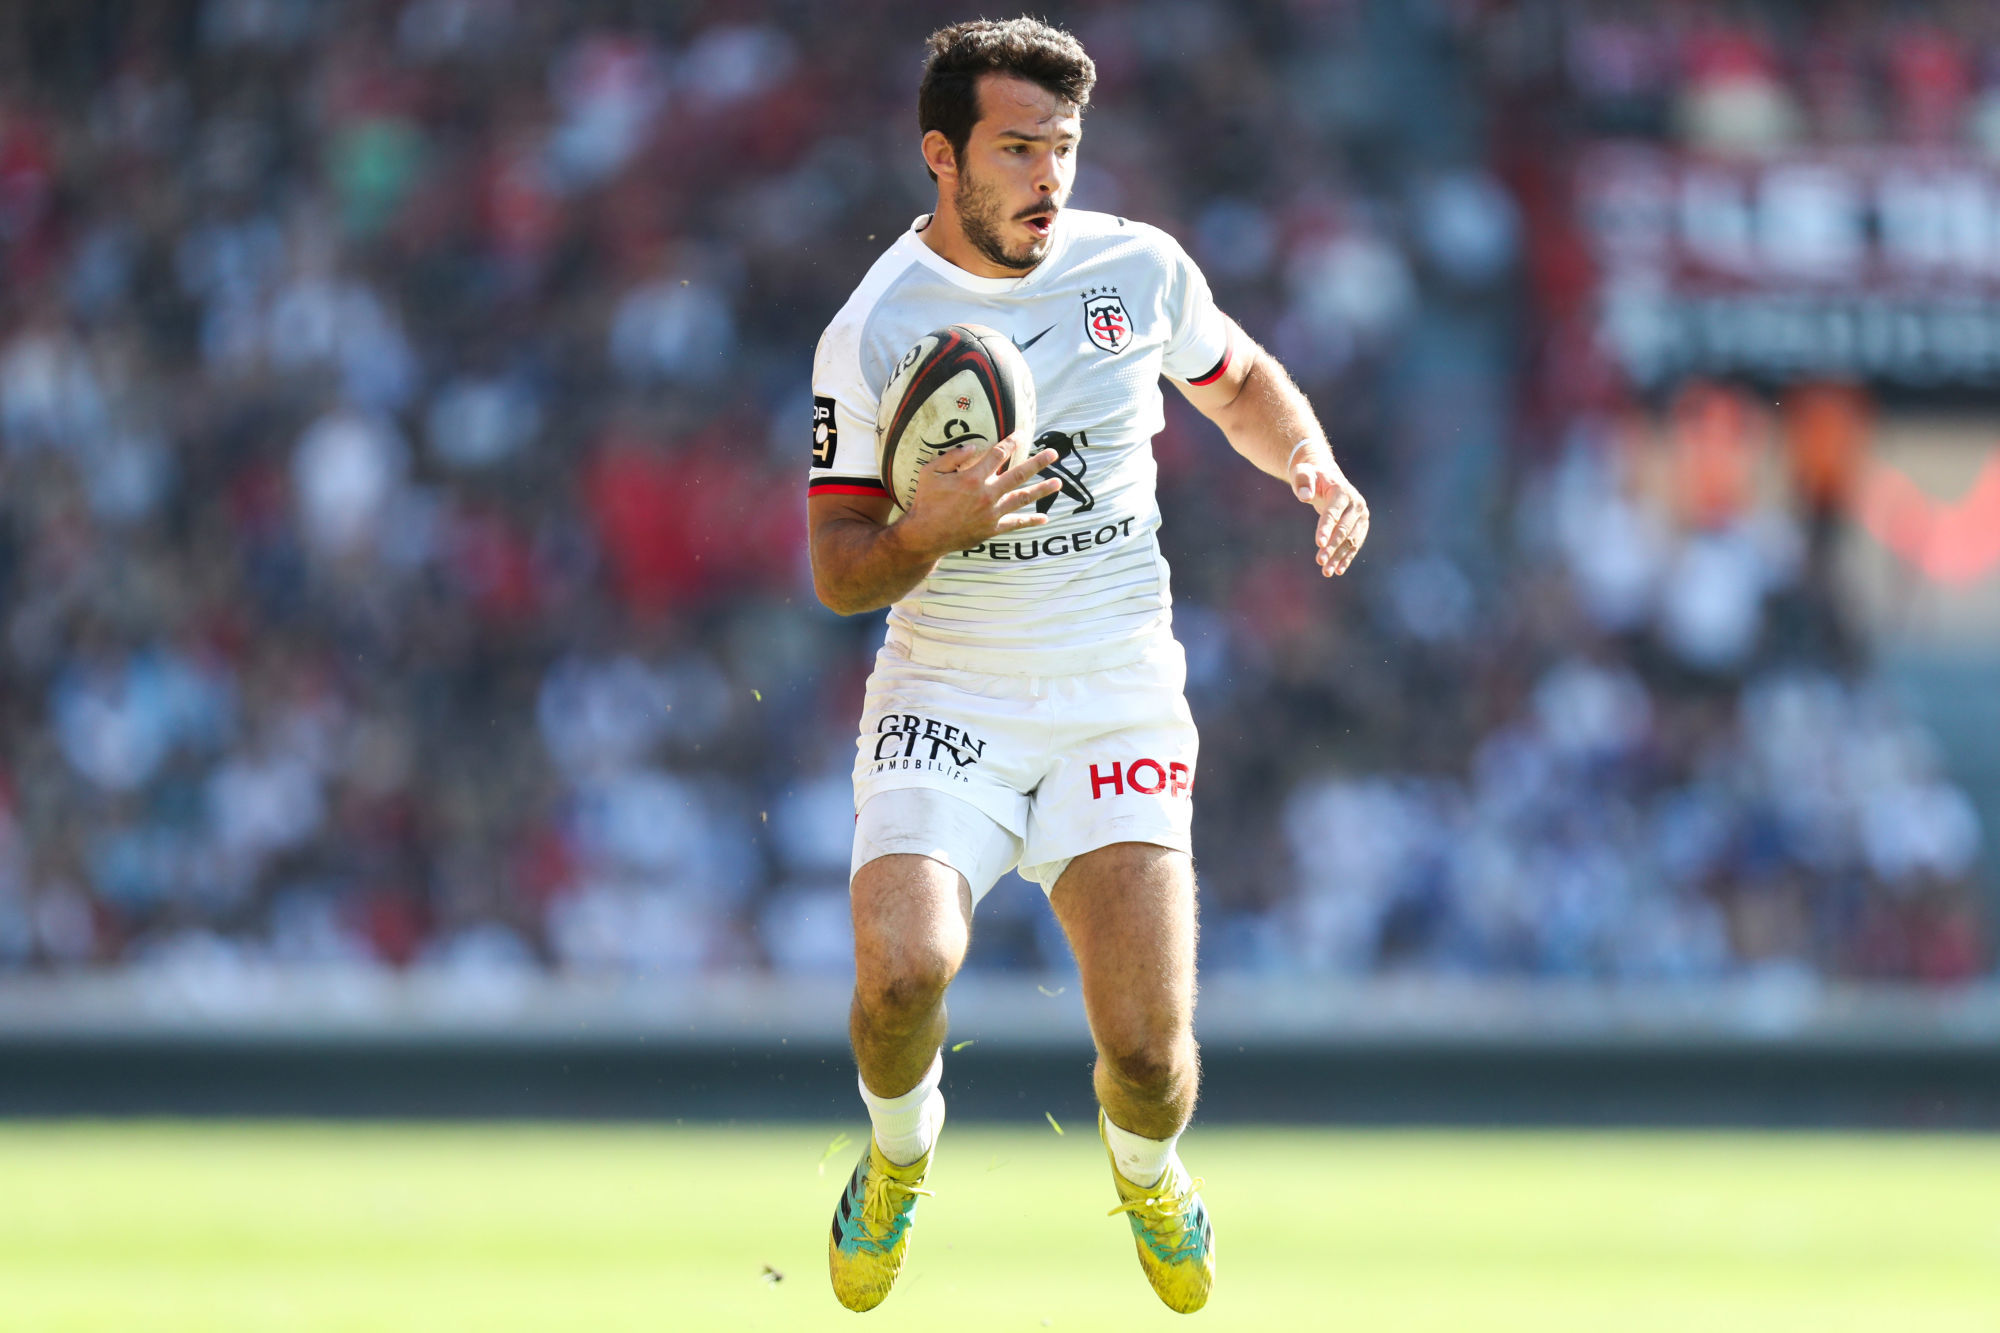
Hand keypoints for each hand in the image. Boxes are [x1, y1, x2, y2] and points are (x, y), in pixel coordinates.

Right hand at [899, 432, 1061, 557]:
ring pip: (1022, 498)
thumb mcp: (930, 472)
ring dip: (1042, 490)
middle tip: (1054, 454)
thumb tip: (974, 447)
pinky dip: (1031, 521)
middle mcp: (987, 494)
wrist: (925, 535)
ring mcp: (992, 513)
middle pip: (1019, 474)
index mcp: (972, 478)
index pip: (998, 454)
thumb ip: (952, 456)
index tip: (1022, 434)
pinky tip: (1045, 518)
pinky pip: (1015, 524)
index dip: (1012, 442)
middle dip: (1038, 462)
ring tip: (1058, 483)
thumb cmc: (926, 502)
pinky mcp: (992, 529)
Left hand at [1293, 449, 1368, 576]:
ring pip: (1351, 540)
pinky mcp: (1361, 526)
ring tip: (1326, 571)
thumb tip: (1305, 495)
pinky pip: (1354, 544)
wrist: (1326, 478)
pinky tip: (1338, 570)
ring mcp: (1361, 516)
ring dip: (1339, 556)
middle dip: (1332, 546)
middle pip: (1344, 529)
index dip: (1326, 528)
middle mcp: (1356, 504)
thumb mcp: (1302, 473)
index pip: (1333, 513)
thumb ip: (1302, 481)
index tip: (1318, 543)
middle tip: (1320, 561)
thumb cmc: (1311, 476)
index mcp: (1342, 491)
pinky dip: (1346, 557)